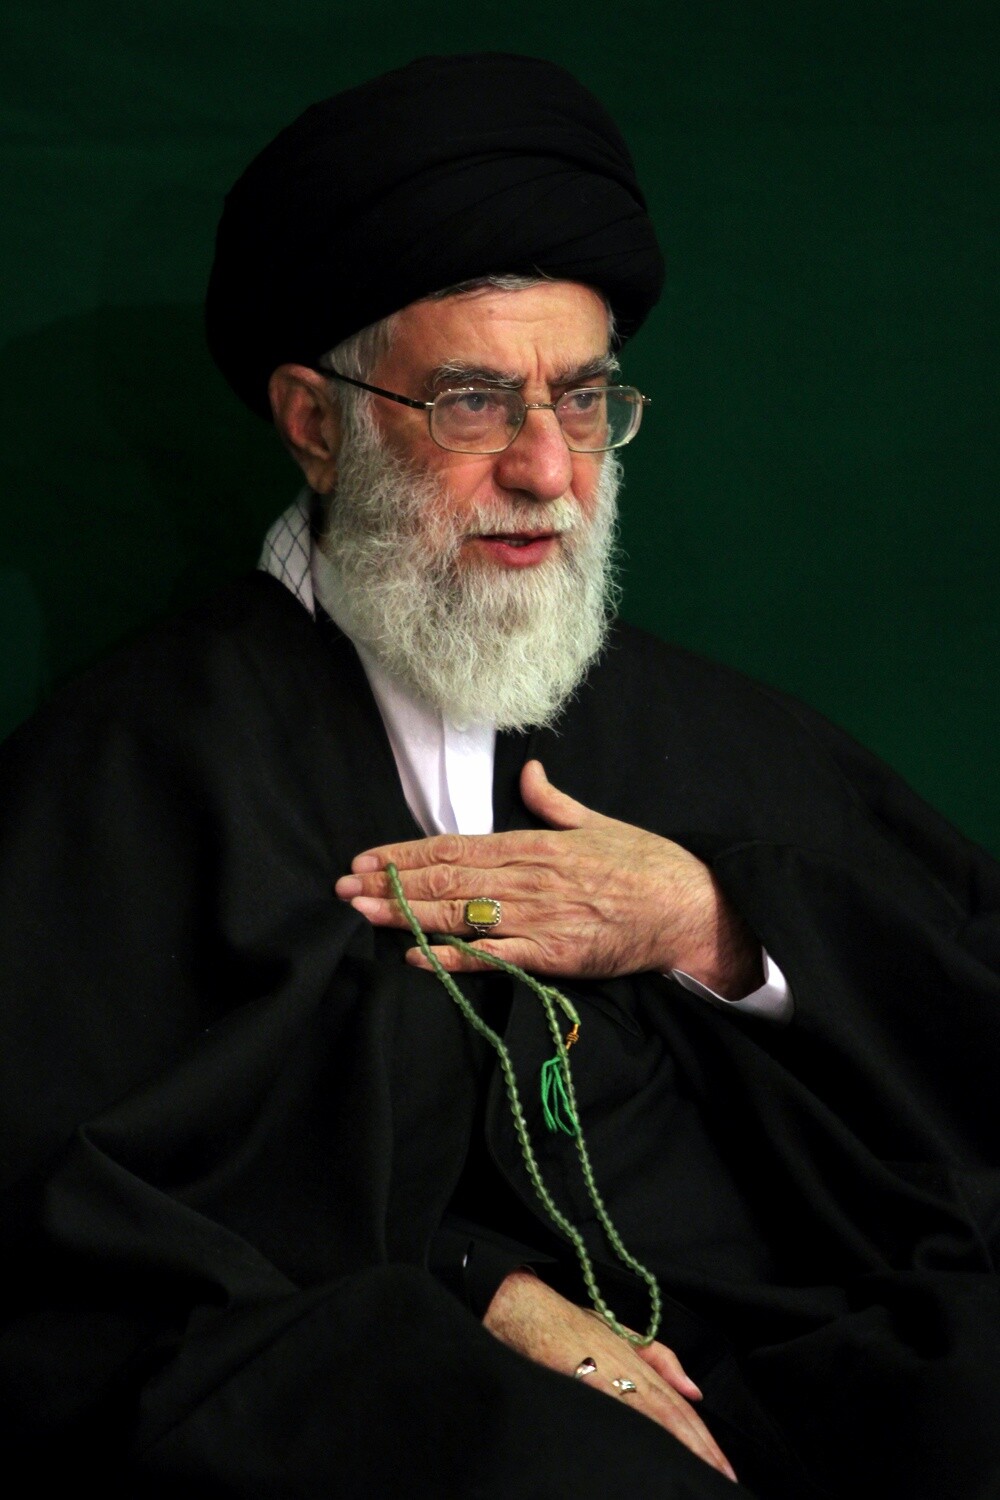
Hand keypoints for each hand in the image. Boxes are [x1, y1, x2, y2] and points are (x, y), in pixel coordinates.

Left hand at [335, 760, 761, 994]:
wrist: (689, 906)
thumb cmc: (643, 863)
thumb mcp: (595, 822)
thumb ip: (553, 801)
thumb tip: (530, 771)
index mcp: (534, 843)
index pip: (455, 846)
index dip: (406, 853)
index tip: (367, 857)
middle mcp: (528, 878)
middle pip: (446, 880)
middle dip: (391, 882)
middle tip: (345, 885)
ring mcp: (538, 918)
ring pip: (459, 915)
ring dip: (406, 914)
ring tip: (363, 912)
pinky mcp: (553, 955)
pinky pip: (493, 957)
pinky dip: (453, 957)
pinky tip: (416, 956)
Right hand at [483, 1270, 736, 1480]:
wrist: (529, 1310)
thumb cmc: (570, 1325)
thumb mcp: (621, 1334)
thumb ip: (660, 1359)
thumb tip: (695, 1390)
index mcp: (641, 1364)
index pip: (681, 1407)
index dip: (704, 1438)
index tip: (723, 1467)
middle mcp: (632, 1370)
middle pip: (676, 1415)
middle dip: (702, 1449)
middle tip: (724, 1480)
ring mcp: (612, 1376)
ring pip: (657, 1416)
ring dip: (683, 1446)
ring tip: (704, 1475)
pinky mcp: (588, 1381)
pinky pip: (623, 1412)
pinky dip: (645, 1432)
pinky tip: (658, 1453)